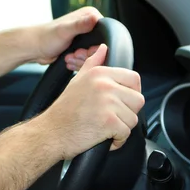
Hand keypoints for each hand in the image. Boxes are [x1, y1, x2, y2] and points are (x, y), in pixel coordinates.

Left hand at [33, 7, 103, 70]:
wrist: (34, 48)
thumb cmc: (46, 37)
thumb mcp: (64, 31)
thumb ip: (80, 25)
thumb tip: (94, 18)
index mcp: (90, 15)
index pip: (106, 33)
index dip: (97, 45)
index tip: (84, 50)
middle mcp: (89, 24)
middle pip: (100, 45)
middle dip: (87, 54)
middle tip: (75, 54)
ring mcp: (85, 36)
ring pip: (94, 54)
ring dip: (82, 60)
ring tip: (69, 57)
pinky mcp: (81, 46)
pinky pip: (87, 59)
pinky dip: (79, 63)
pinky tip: (69, 61)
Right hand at [36, 44, 144, 159]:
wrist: (51, 132)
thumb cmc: (63, 110)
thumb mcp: (77, 80)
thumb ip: (93, 63)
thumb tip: (103, 48)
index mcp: (100, 74)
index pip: (134, 79)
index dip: (133, 93)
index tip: (124, 102)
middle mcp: (105, 86)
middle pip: (137, 100)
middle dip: (128, 112)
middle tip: (112, 117)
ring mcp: (108, 104)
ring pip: (133, 118)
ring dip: (122, 128)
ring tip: (105, 127)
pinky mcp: (109, 122)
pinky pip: (126, 133)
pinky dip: (117, 140)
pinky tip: (105, 137)